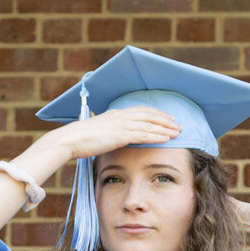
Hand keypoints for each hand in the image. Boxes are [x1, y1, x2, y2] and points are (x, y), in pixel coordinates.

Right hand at [57, 106, 183, 161]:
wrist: (70, 140)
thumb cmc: (80, 139)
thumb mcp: (99, 133)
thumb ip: (110, 133)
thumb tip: (115, 139)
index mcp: (116, 114)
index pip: (141, 111)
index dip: (156, 114)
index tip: (167, 118)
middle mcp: (121, 116)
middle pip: (149, 115)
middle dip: (166, 120)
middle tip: (179, 125)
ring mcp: (121, 124)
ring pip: (149, 124)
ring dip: (165, 128)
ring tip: (178, 132)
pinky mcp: (120, 134)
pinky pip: (143, 134)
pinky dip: (156, 136)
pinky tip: (166, 139)